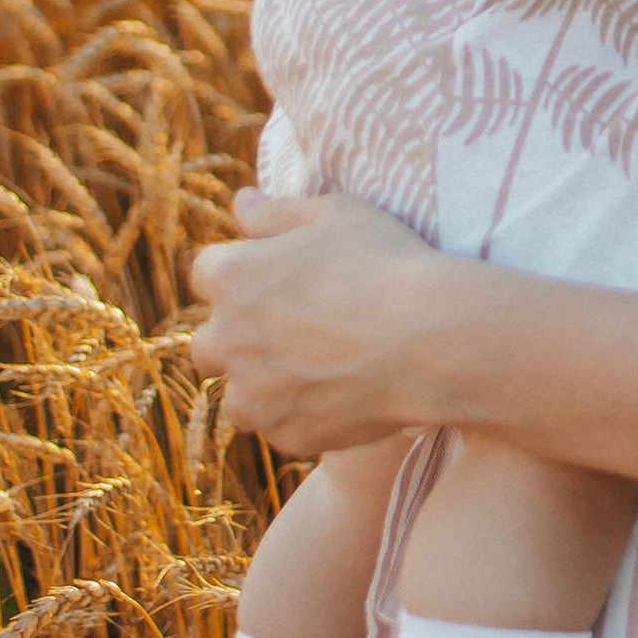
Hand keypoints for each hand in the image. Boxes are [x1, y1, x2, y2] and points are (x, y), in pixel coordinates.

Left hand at [190, 189, 450, 456]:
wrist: (432, 339)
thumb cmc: (386, 264)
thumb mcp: (336, 214)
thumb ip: (277, 212)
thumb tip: (241, 203)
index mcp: (232, 278)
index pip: (206, 274)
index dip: (242, 272)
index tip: (275, 277)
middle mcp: (227, 340)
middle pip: (209, 343)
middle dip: (238, 336)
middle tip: (291, 328)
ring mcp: (254, 395)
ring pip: (238, 395)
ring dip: (261, 384)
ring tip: (314, 369)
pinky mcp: (285, 434)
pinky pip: (279, 427)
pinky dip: (299, 415)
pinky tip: (339, 394)